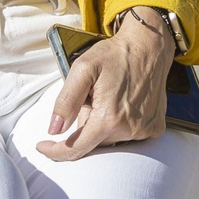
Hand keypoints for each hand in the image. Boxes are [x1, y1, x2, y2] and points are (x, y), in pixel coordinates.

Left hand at [36, 7, 174, 160]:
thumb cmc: (113, 55)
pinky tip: (120, 102)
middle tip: (89, 97)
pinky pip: (128, 134)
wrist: (147, 47)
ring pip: (110, 138)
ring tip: (106, 95)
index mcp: (108, 118)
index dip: (57, 151)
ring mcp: (144, 130)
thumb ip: (66, 101)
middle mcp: (129, 130)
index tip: (43, 147)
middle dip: (84, 123)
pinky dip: (118, 123)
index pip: (77, 148)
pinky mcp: (154, 128)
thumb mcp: (82, 69)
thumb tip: (54, 129)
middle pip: (94, 141)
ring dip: (102, 123)